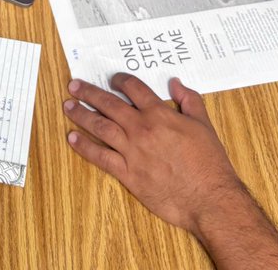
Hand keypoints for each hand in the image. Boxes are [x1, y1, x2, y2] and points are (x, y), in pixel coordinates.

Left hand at [63, 73, 243, 236]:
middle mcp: (141, 129)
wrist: (209, 198)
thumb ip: (189, 100)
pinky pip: (101, 157)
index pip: (133, 89)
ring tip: (68, 106)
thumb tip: (175, 83)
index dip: (120, 80)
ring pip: (100, 127)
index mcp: (159, 114)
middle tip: (74, 86)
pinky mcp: (128, 174)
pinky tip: (73, 138)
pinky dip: (85, 147)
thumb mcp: (203, 124)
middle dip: (89, 93)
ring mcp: (132, 151)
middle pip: (109, 104)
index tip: (111, 79)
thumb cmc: (209, 163)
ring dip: (82, 115)